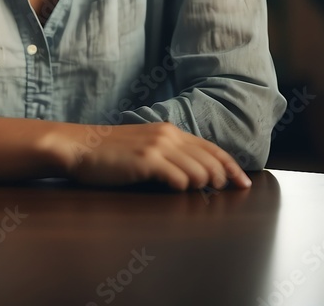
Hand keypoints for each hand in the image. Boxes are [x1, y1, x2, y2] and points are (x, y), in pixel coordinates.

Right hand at [60, 122, 251, 190]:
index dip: (231, 166)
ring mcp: (157, 146)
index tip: (244, 183)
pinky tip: (175, 189)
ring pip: (199, 170)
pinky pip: (179, 178)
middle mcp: (167, 135)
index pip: (210, 148)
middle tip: (223, 193)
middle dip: (223, 179)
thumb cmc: (109, 152)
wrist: (79, 147)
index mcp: (168, 130)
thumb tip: (194, 172)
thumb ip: (168, 152)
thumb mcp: (144, 146)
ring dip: (202, 186)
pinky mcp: (146, 161)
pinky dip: (183, 187)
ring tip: (194, 193)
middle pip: (211, 159)